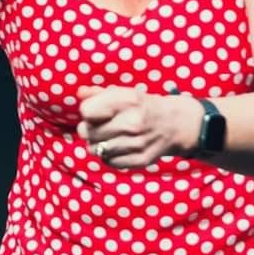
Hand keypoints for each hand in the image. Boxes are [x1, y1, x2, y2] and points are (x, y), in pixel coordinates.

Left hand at [76, 85, 198, 168]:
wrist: (174, 124)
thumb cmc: (141, 106)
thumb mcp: (123, 93)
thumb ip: (98, 93)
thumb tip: (79, 94)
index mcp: (128, 101)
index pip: (87, 111)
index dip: (87, 112)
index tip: (95, 111)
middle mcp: (132, 123)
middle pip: (87, 132)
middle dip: (89, 128)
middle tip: (101, 125)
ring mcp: (136, 144)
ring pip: (94, 149)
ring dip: (97, 143)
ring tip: (108, 136)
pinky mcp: (140, 160)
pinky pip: (108, 161)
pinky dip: (108, 155)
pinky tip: (117, 146)